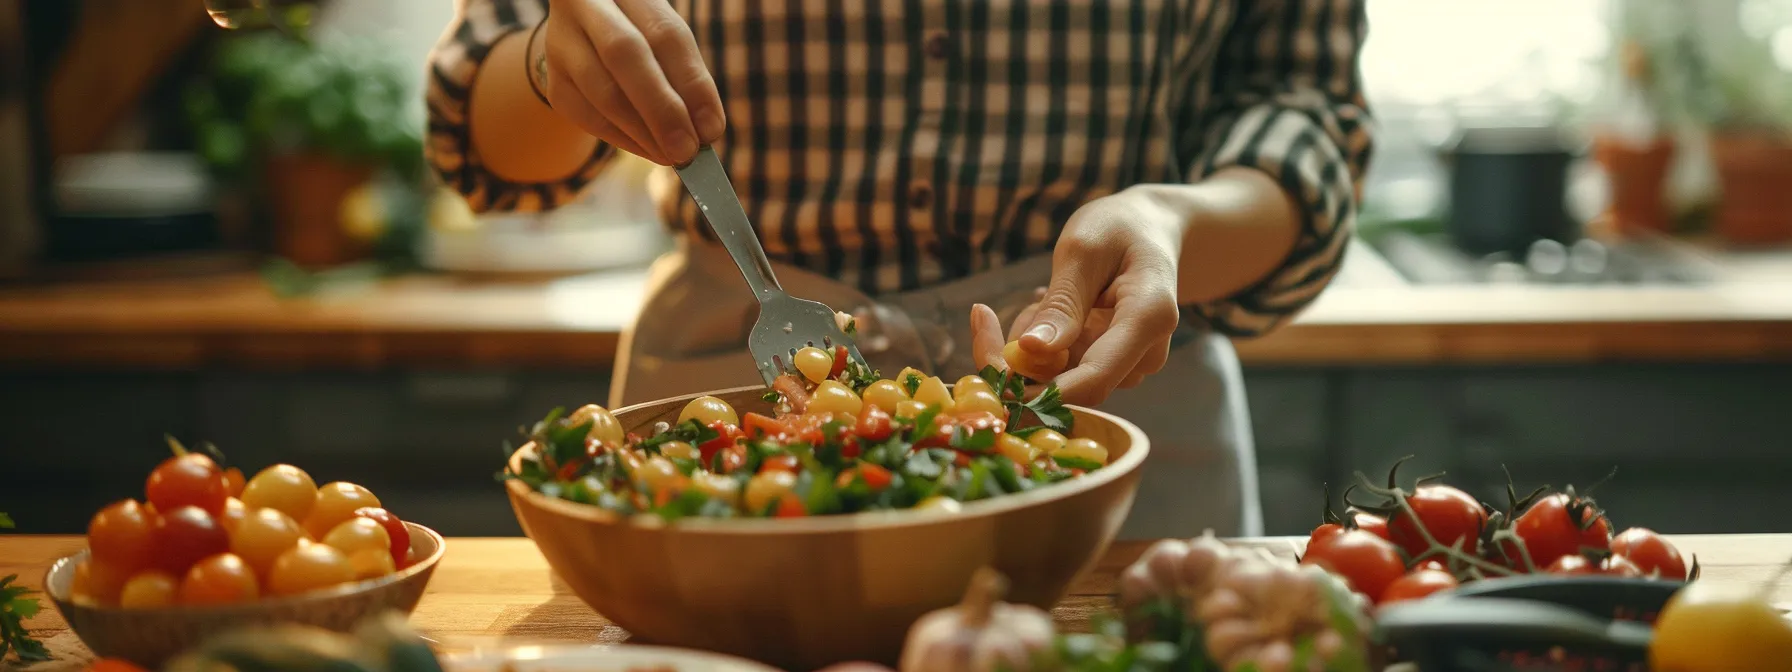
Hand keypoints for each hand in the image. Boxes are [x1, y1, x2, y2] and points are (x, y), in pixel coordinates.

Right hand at [538, 0, 723, 165]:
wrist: (588, 34)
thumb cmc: (643, 35)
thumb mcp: (665, 37)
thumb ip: (685, 75)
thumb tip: (707, 130)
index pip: (664, 33)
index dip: (691, 82)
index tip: (712, 128)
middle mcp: (586, 6)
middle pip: (624, 54)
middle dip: (661, 109)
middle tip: (688, 150)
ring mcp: (561, 41)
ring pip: (602, 91)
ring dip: (643, 132)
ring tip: (673, 155)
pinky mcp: (555, 80)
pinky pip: (587, 117)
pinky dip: (623, 139)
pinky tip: (649, 150)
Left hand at [1005, 189, 1183, 405]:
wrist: (1150, 229)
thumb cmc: (1117, 229)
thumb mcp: (1082, 251)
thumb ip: (1061, 304)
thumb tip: (1031, 351)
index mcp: (1149, 319)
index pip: (1094, 379)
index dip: (1042, 391)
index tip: (998, 375)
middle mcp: (1147, 352)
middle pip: (1073, 382)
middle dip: (1033, 353)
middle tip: (1030, 299)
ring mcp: (1134, 363)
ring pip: (1064, 377)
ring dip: (1039, 343)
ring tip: (1048, 294)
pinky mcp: (1118, 366)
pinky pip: (1070, 370)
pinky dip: (1050, 343)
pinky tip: (1059, 307)